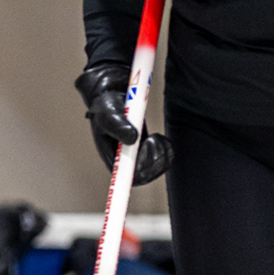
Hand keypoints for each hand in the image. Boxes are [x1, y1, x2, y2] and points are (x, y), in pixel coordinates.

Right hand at [75, 65, 171, 185]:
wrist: (116, 95)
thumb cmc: (106, 105)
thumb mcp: (107, 112)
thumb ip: (117, 125)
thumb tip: (133, 139)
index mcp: (112, 157)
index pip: (125, 179)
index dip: (139, 174)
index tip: (146, 159)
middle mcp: (125, 161)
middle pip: (145, 175)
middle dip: (153, 159)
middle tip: (153, 138)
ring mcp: (139, 156)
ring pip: (157, 168)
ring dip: (162, 153)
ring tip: (155, 136)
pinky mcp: (150, 150)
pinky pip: (165, 158)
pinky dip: (166, 148)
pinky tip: (159, 137)